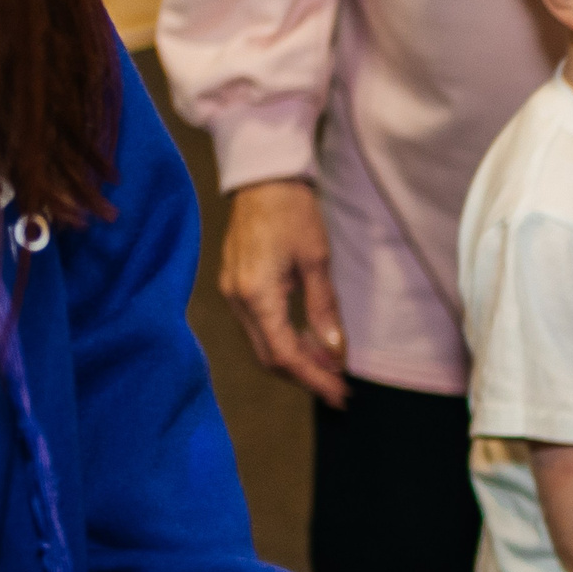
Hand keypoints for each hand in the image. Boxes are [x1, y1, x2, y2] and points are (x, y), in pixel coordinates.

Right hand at [219, 178, 348, 405]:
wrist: (262, 177)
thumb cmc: (292, 211)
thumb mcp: (317, 261)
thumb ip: (323, 310)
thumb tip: (334, 353)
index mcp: (255, 293)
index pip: (284, 354)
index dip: (313, 378)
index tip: (340, 394)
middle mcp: (236, 297)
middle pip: (269, 356)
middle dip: (305, 376)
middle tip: (340, 388)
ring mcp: (231, 292)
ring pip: (262, 344)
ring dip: (296, 360)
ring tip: (331, 366)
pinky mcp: (235, 285)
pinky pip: (258, 326)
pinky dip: (283, 340)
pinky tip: (309, 341)